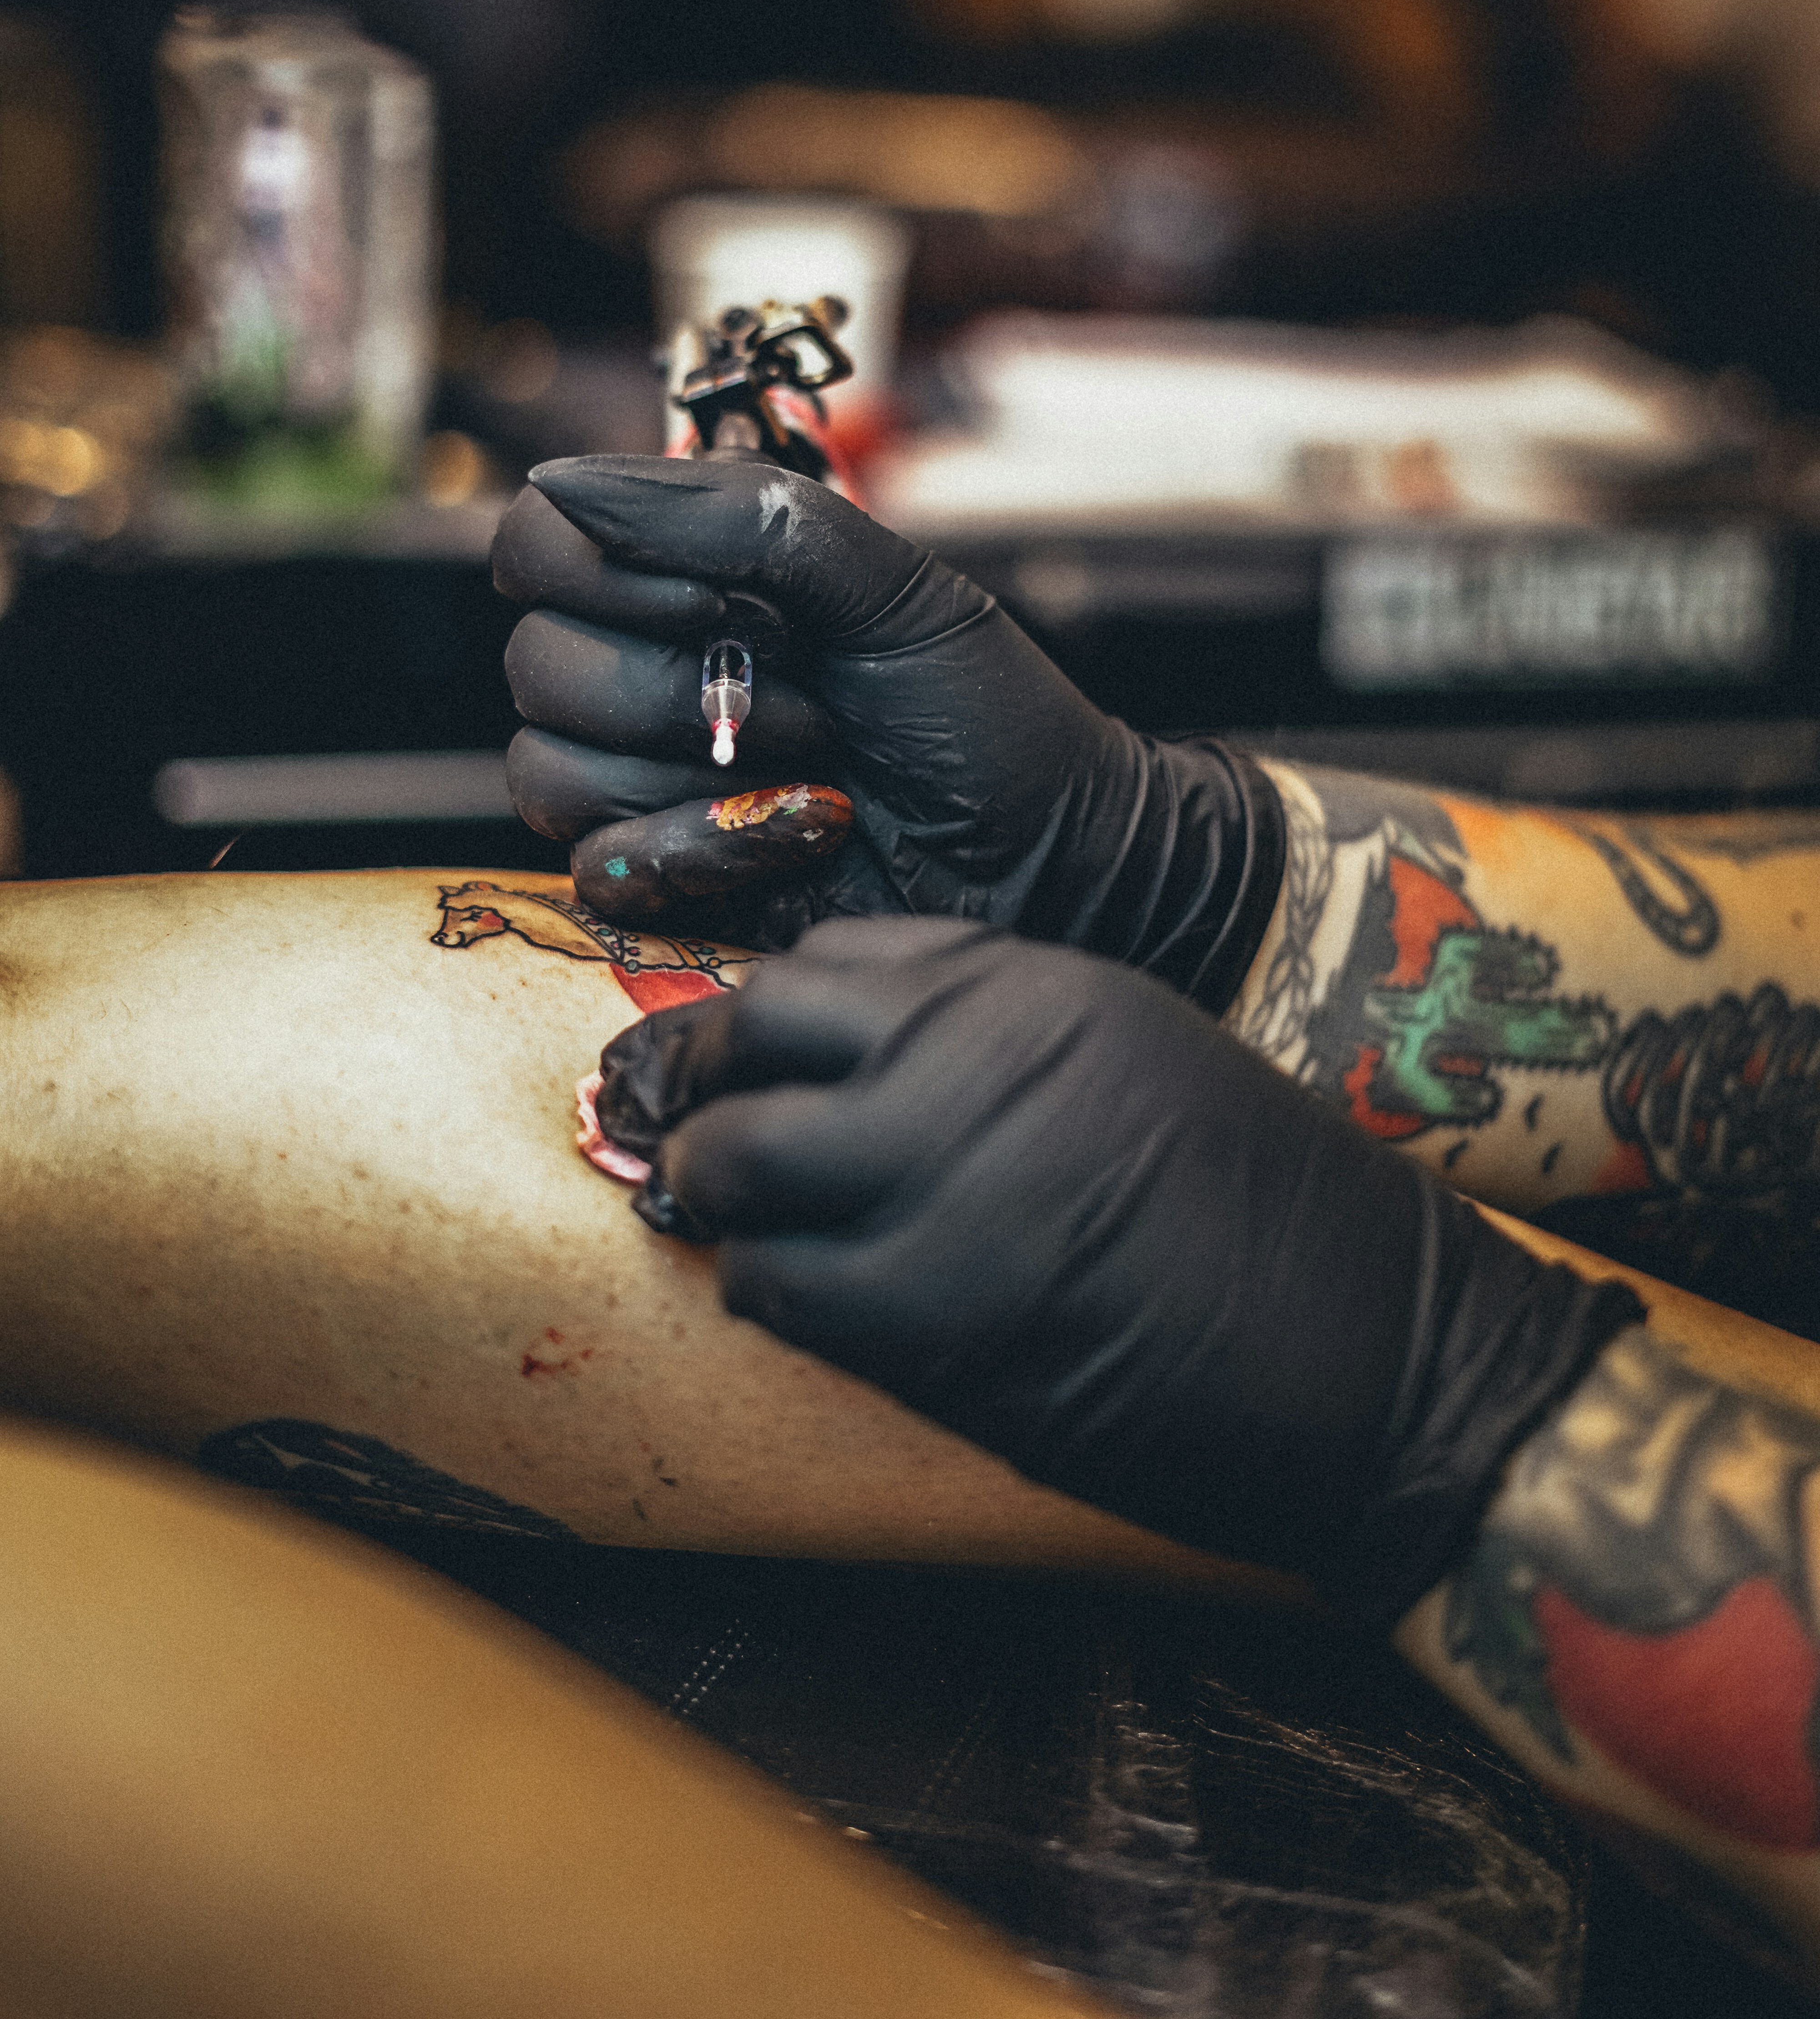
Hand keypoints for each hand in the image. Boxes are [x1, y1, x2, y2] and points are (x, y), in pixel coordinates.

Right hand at [495, 452, 1279, 1004]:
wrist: (1048, 855)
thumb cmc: (985, 715)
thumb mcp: (883, 583)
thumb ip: (732, 516)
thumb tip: (565, 478)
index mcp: (687, 574)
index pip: (538, 539)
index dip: (604, 568)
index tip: (720, 595)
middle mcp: (648, 665)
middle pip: (538, 661)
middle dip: (687, 685)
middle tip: (811, 695)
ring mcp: (646, 774)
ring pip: (552, 767)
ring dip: (704, 770)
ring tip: (816, 766)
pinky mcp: (663, 874)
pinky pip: (599, 860)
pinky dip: (708, 850)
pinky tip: (797, 835)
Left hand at [594, 919, 1643, 1620]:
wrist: (1376, 1350)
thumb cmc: (1266, 1210)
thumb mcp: (1136, 1056)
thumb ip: (997, 1040)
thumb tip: (847, 1060)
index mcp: (1034, 989)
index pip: (830, 961)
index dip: (772, 1014)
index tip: (753, 1057)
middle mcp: (976, 1062)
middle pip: (754, 1032)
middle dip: (700, 1079)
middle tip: (691, 1126)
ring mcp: (948, 1186)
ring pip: (737, 1160)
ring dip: (711, 1192)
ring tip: (724, 1218)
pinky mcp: (935, 1321)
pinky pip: (774, 1283)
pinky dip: (760, 1286)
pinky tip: (795, 1294)